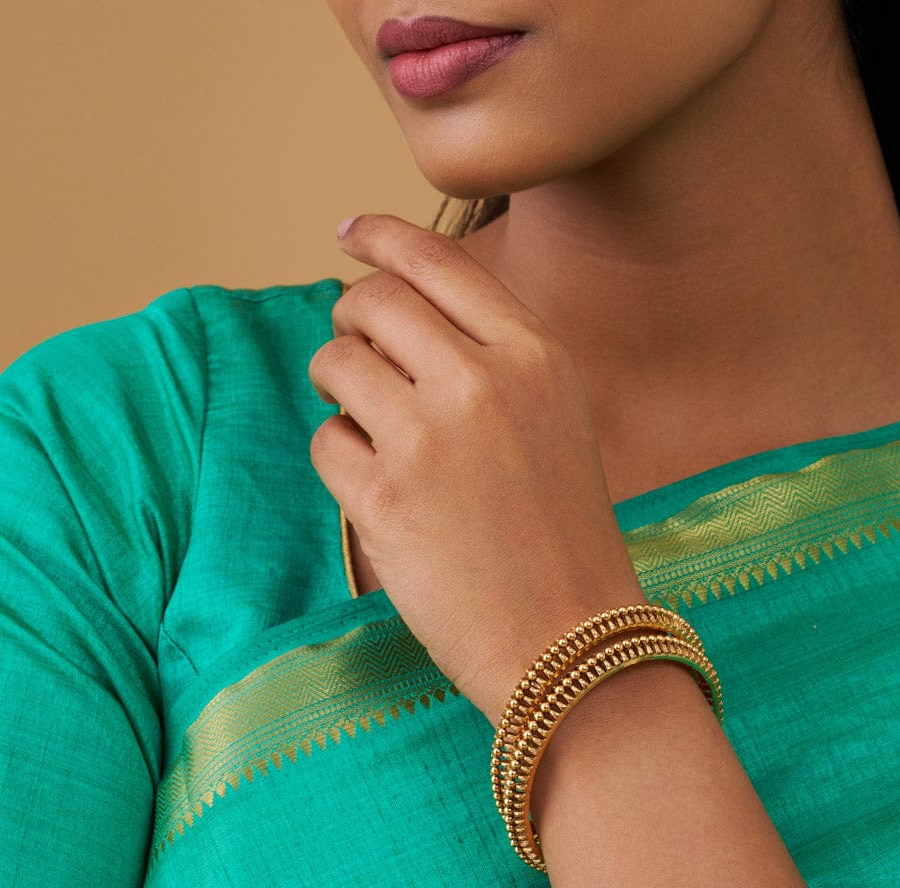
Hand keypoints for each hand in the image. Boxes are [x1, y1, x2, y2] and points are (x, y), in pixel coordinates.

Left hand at [308, 214, 647, 724]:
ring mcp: (430, 439)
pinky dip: (342, 460)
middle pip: (373, 304)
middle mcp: (484, 382)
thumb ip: (492, 362)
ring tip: (372, 430)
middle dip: (351, 321)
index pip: (438, 262)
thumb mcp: (558, 423)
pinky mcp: (384, 499)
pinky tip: (382, 492)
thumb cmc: (564, 536)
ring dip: (339, 389)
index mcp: (537, 357)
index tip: (350, 234)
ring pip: (336, 364)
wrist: (572, 642)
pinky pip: (327, 441)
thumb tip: (391, 315)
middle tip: (354, 353)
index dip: (382, 238)